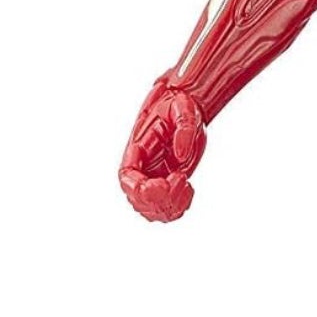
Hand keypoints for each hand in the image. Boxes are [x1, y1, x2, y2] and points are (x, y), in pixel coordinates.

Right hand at [119, 78, 206, 221]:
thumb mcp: (184, 110)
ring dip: (169, 207)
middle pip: (137, 199)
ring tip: (186, 186)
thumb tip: (180, 156)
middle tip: (181, 179)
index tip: (163, 184)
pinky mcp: (167, 183)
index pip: (127, 178)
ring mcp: (154, 178)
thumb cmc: (181, 106)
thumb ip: (184, 130)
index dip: (139, 189)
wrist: (188, 109)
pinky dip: (178, 208)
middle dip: (159, 199)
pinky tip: (189, 190)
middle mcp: (143, 167)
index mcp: (138, 149)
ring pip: (150, 209)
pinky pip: (165, 209)